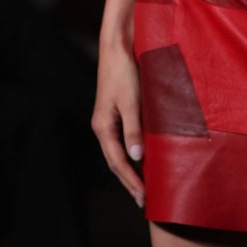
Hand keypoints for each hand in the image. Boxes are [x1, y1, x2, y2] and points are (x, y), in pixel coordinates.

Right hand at [91, 29, 145, 207]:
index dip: (131, 181)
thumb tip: (136, 157)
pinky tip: (144, 157)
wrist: (119, 45)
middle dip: (129, 181)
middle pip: (116, 161)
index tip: (144, 198)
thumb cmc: (125, 71)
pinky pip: (124, 139)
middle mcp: (104, 126)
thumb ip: (133, 129)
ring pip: (119, 151)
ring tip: (144, 186)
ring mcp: (109, 119)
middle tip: (144, 201)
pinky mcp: (118, 110)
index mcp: (103, 126)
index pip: (118, 162)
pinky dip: (133, 153)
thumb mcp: (131, 101)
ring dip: (131, 170)